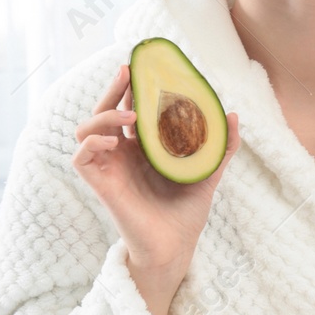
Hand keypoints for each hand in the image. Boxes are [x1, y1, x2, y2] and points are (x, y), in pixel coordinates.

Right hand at [73, 64, 240, 277]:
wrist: (175, 247)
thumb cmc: (187, 212)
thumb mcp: (208, 172)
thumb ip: (222, 146)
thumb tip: (233, 114)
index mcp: (143, 147)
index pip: (132, 108)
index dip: (133, 87)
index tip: (144, 67)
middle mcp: (123, 153)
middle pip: (106, 110)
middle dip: (114, 88)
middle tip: (129, 70)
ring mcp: (109, 167)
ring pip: (87, 128)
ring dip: (103, 114)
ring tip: (131, 115)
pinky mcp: (101, 184)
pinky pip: (81, 156)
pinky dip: (92, 142)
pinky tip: (114, 142)